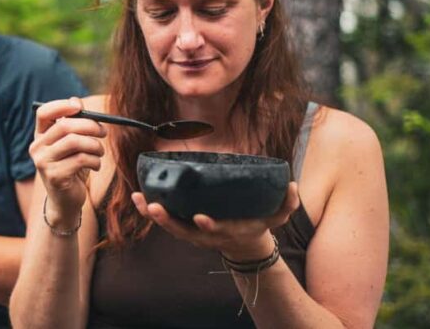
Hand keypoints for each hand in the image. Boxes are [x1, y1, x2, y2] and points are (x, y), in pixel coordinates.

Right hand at [30, 97, 105, 226]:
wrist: (65, 201)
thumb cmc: (71, 168)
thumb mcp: (72, 145)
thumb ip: (73, 123)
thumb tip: (76, 100)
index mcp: (40, 136)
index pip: (43, 113)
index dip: (61, 106)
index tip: (79, 106)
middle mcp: (37, 148)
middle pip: (64, 126)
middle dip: (90, 126)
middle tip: (103, 132)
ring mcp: (43, 163)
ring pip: (75, 142)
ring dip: (95, 146)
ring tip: (100, 153)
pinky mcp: (55, 176)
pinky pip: (81, 159)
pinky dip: (95, 161)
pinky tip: (95, 166)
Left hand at [132, 182, 299, 259]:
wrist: (243, 245)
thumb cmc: (257, 223)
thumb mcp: (276, 217)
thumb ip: (286, 203)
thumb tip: (292, 184)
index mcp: (227, 231)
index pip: (215, 231)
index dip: (208, 226)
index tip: (200, 218)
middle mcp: (205, 235)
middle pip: (183, 231)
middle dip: (168, 221)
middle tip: (154, 207)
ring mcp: (192, 233)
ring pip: (169, 226)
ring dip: (152, 214)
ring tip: (139, 198)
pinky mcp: (182, 226)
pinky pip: (163, 220)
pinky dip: (149, 210)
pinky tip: (138, 195)